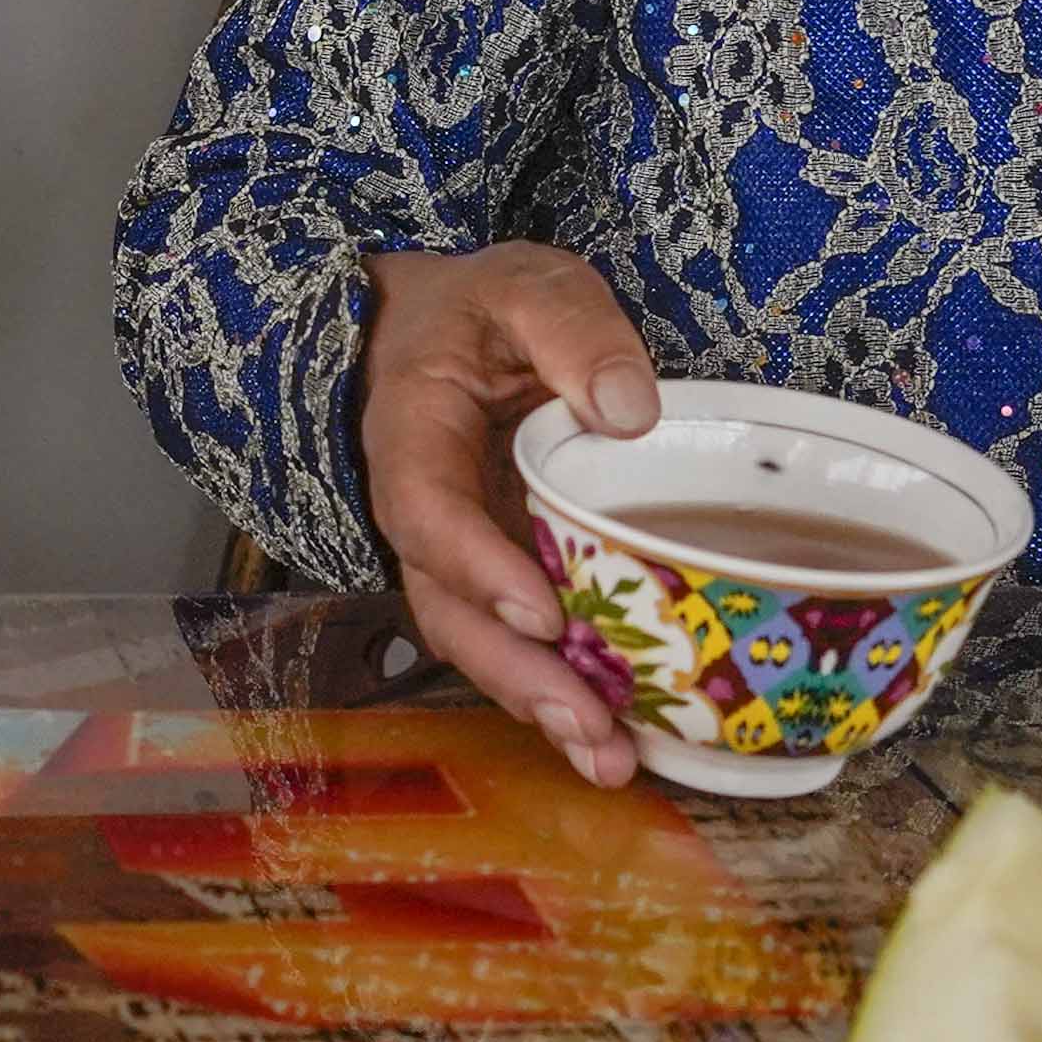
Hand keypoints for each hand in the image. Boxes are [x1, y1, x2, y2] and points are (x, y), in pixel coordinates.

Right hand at [355, 245, 662, 787]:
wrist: (424, 334)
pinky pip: (516, 643)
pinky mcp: (494, 578)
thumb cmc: (476, 312)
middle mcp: (422, 511)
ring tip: (610, 758)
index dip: (478, 567)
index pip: (428, 511)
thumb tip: (630, 410)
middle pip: (450, 610)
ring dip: (541, 706)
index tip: (542, 612)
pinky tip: (622, 737)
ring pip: (480, 644)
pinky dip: (561, 692)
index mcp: (412, 432)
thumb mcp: (524, 283)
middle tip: (589, 724)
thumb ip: (571, 327)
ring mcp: (456, 555)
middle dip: (517, 676)